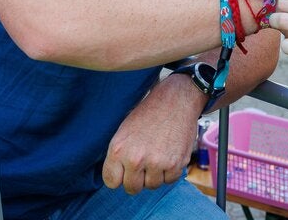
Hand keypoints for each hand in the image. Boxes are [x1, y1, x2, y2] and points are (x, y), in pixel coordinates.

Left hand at [101, 75, 201, 192]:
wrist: (176, 100)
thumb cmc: (149, 113)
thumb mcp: (124, 130)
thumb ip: (119, 155)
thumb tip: (118, 177)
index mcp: (118, 149)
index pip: (111, 182)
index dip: (119, 176)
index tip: (125, 169)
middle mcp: (136, 159)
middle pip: (132, 188)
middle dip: (137, 178)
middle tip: (144, 163)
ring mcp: (157, 163)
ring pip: (152, 185)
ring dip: (155, 174)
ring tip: (158, 153)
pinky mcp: (176, 164)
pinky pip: (170, 180)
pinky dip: (170, 171)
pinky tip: (169, 154)